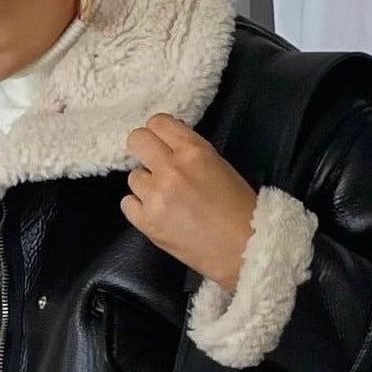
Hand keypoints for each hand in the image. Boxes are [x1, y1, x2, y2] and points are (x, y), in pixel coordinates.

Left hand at [120, 112, 257, 292]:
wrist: (244, 250)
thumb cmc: (240, 208)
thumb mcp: (219, 165)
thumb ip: (190, 151)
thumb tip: (167, 142)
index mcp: (194, 151)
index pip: (157, 122)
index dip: (158, 132)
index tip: (162, 143)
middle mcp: (171, 169)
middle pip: (136, 140)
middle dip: (143, 150)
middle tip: (155, 164)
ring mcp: (156, 196)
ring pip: (132, 176)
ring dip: (146, 185)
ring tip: (166, 199)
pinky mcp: (146, 222)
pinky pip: (127, 203)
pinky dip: (139, 207)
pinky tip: (157, 214)